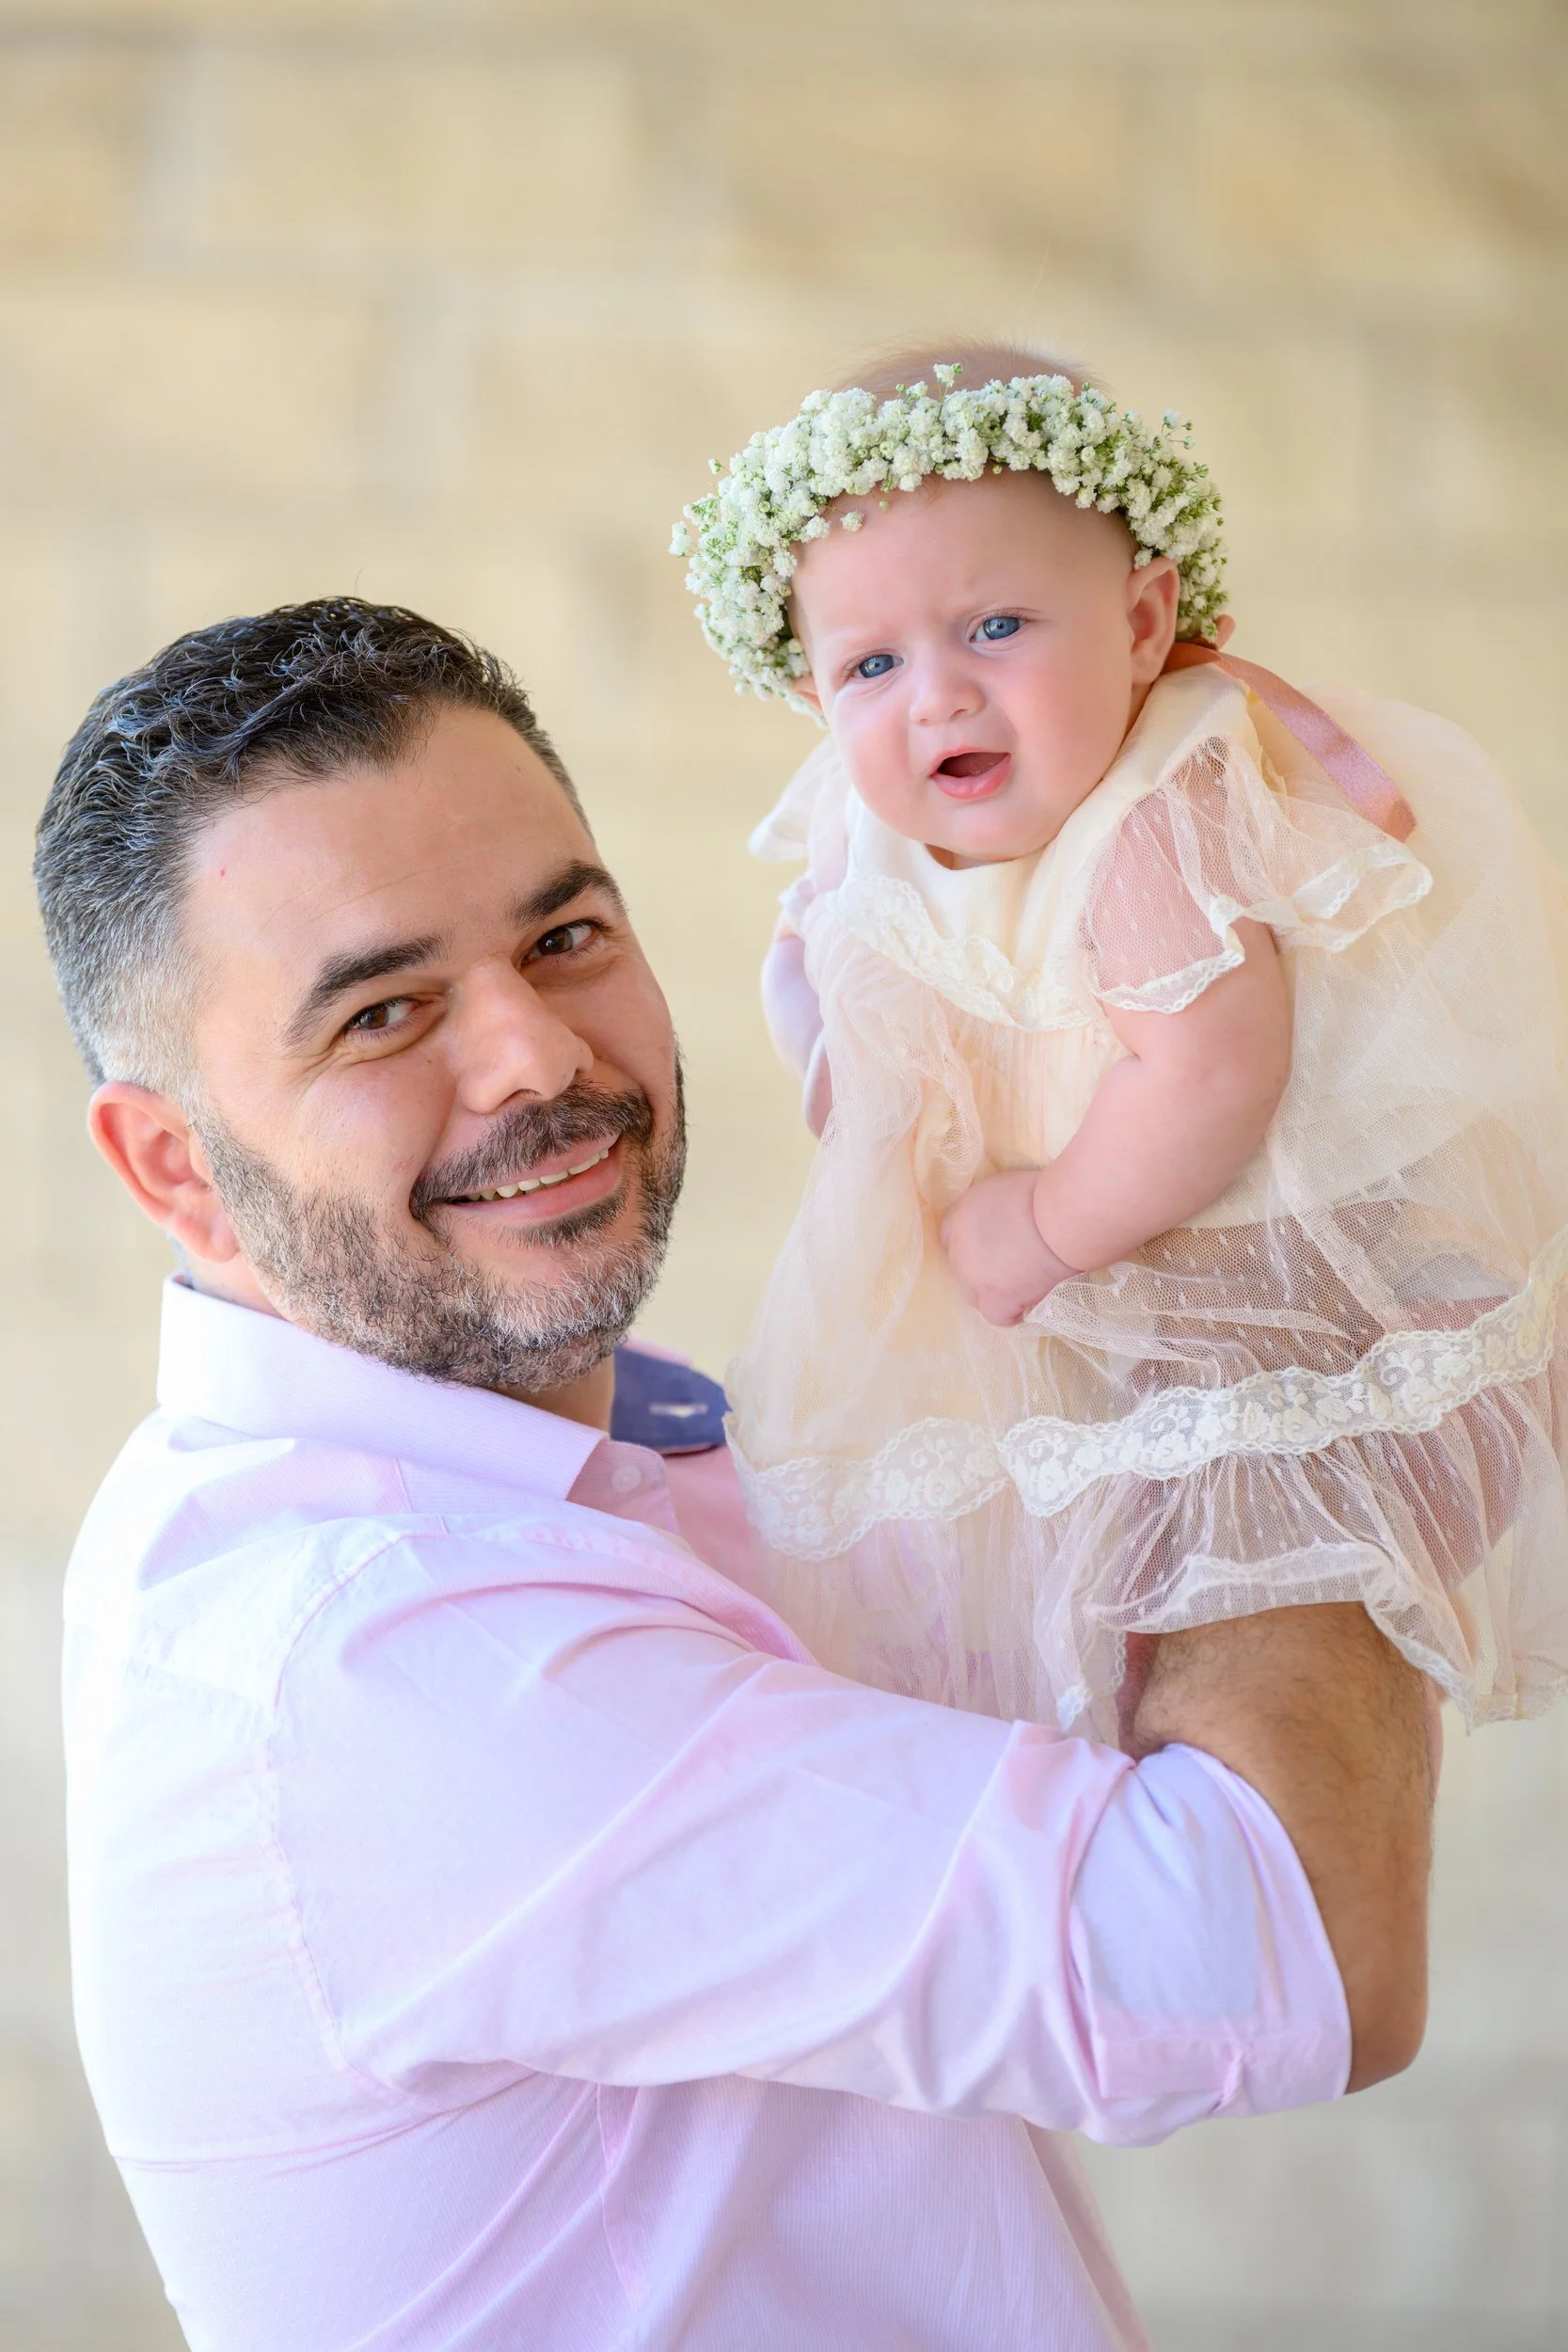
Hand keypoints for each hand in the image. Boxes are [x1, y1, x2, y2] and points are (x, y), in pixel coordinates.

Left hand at [938, 1169, 1079, 1326]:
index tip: (993, 1248)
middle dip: (982, 1270)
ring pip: (974, 1295)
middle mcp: (958, 1246)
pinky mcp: (993, 1298)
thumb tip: (1003, 1220)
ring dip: (995, 1292)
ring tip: (1025, 1284)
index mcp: (961, 1214)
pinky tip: (1032, 1301)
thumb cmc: (1045, 1194)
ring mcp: (972, 1275)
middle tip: (1013, 1265)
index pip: (949, 1237)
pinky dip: (1015, 1313)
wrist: (1062, 1218)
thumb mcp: (1006, 1187)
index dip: (972, 1246)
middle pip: (961, 1268)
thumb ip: (993, 1208)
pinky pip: (998, 1316)